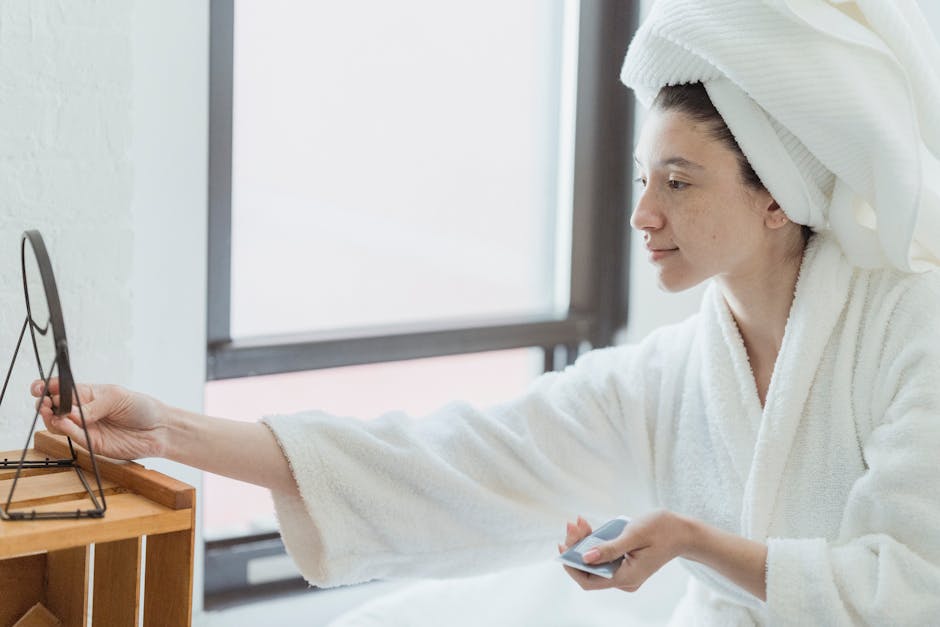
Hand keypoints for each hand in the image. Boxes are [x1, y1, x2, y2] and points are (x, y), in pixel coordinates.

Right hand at [31, 377, 168, 460]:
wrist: (159, 429)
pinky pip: (73, 437)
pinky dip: (66, 430)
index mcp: (88, 394)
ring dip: (51, 418)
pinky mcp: (91, 443)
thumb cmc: (141, 407)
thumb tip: (71, 413)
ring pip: (58, 424)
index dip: (46, 388)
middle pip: (55, 408)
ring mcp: (86, 428)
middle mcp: (83, 411)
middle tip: (45, 403)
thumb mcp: (117, 397)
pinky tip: (63, 423)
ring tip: (52, 412)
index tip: (38, 388)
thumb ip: (93, 405)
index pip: (61, 390)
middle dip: (45, 404)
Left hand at [558, 510, 690, 592]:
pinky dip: (595, 542)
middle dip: (577, 548)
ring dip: (584, 542)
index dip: (572, 567)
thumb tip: (585, 558)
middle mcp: (624, 580)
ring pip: (595, 561)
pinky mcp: (625, 564)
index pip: (589, 581)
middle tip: (572, 524)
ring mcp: (625, 573)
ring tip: (578, 521)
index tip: (562, 547)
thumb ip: (609, 548)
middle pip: (590, 569)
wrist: (683, 531)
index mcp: (626, 577)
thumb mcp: (633, 535)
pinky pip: (604, 556)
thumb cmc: (662, 530)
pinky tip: (587, 526)